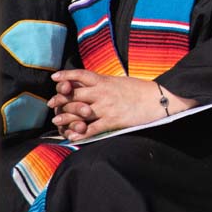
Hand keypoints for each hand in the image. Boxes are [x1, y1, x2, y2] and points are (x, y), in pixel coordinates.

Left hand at [47, 69, 194, 141]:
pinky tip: (73, 136)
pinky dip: (80, 133)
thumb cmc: (141, 90)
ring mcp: (106, 107)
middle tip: (52, 104)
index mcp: (105, 81)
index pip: (80, 75)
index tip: (55, 78)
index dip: (66, 75)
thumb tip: (94, 84)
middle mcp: (102, 93)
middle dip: (60, 100)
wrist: (159, 99)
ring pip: (78, 112)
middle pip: (73, 95)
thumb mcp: (121, 81)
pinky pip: (91, 129)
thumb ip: (105, 83)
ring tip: (56, 121)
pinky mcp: (111, 121)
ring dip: (65, 117)